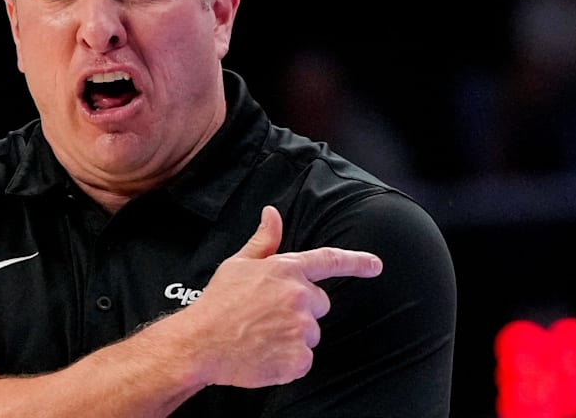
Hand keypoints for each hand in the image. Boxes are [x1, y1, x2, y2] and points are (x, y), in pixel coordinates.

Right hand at [182, 205, 381, 387]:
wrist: (199, 343)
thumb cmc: (216, 303)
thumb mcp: (238, 264)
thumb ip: (264, 241)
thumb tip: (272, 213)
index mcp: (286, 270)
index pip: (329, 260)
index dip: (357, 262)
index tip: (376, 265)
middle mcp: (299, 296)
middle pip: (319, 304)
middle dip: (300, 310)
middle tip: (267, 317)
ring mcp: (301, 328)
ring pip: (311, 334)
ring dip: (293, 337)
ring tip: (260, 336)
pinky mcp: (299, 358)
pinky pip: (303, 360)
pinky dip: (287, 362)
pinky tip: (264, 355)